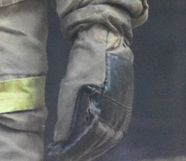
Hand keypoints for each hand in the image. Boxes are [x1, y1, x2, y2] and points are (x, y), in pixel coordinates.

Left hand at [48, 25, 133, 160]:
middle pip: (101, 140)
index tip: (61, 155)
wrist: (106, 38)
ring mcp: (124, 107)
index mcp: (104, 105)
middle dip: (84, 152)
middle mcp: (118, 110)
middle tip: (68, 157)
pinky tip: (96, 142)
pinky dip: (106, 138)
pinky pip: (118, 128)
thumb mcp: (69, 84)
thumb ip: (65, 113)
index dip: (75, 149)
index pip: (89, 137)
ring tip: (80, 155)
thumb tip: (59, 139)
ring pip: (111, 137)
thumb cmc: (85, 59)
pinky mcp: (126, 103)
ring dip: (96, 148)